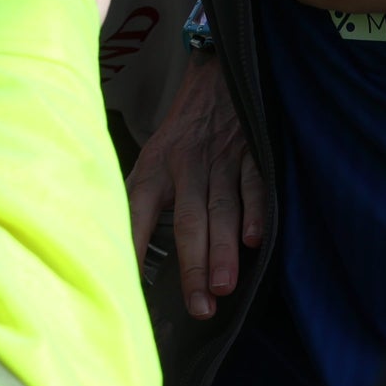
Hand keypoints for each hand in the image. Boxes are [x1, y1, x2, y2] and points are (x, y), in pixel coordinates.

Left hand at [128, 54, 267, 320]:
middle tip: (198, 308)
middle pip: (187, 223)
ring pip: (221, 210)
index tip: (129, 287)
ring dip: (223, 250)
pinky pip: (253, 185)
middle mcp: (184, 168)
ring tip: (224, 287)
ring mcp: (219, 161)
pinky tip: (255, 240)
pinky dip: (255, 212)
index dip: (133, 248)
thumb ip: (144, 205)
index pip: (137, 214)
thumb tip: (131, 258)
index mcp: (153, 171)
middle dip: (193, 267)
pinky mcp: (250, 153)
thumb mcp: (151, 161)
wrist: (215, 77)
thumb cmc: (180, 135)